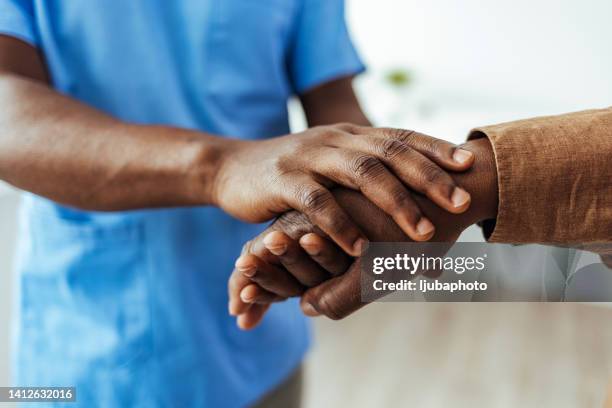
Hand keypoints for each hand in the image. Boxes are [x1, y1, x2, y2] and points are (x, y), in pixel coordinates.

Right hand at [228, 137, 497, 326]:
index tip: (469, 165)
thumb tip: (413, 188)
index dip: (435, 148)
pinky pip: (318, 201)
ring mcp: (309, 155)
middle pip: (391, 153)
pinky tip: (360, 248)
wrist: (233, 169)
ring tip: (424, 233)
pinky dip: (342, 224)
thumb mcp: (332, 164)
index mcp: (351, 134)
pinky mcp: (283, 179)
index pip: (401, 136)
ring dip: (396, 203)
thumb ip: (365, 169)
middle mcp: (336, 139)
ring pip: (362, 173)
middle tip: (460, 203)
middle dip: (429, 178)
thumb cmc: (292, 173)